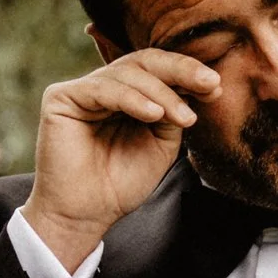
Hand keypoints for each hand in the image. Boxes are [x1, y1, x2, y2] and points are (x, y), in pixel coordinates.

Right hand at [21, 51, 222, 266]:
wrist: (87, 214)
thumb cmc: (121, 183)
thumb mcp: (160, 144)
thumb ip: (174, 113)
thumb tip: (202, 84)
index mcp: (128, 95)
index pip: (159, 71)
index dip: (187, 74)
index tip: (216, 87)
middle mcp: (105, 87)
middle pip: (145, 63)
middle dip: (181, 70)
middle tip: (209, 83)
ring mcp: (82, 90)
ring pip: (128, 73)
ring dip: (162, 93)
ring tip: (183, 118)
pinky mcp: (61, 98)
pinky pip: (103, 88)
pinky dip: (132, 99)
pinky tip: (154, 114)